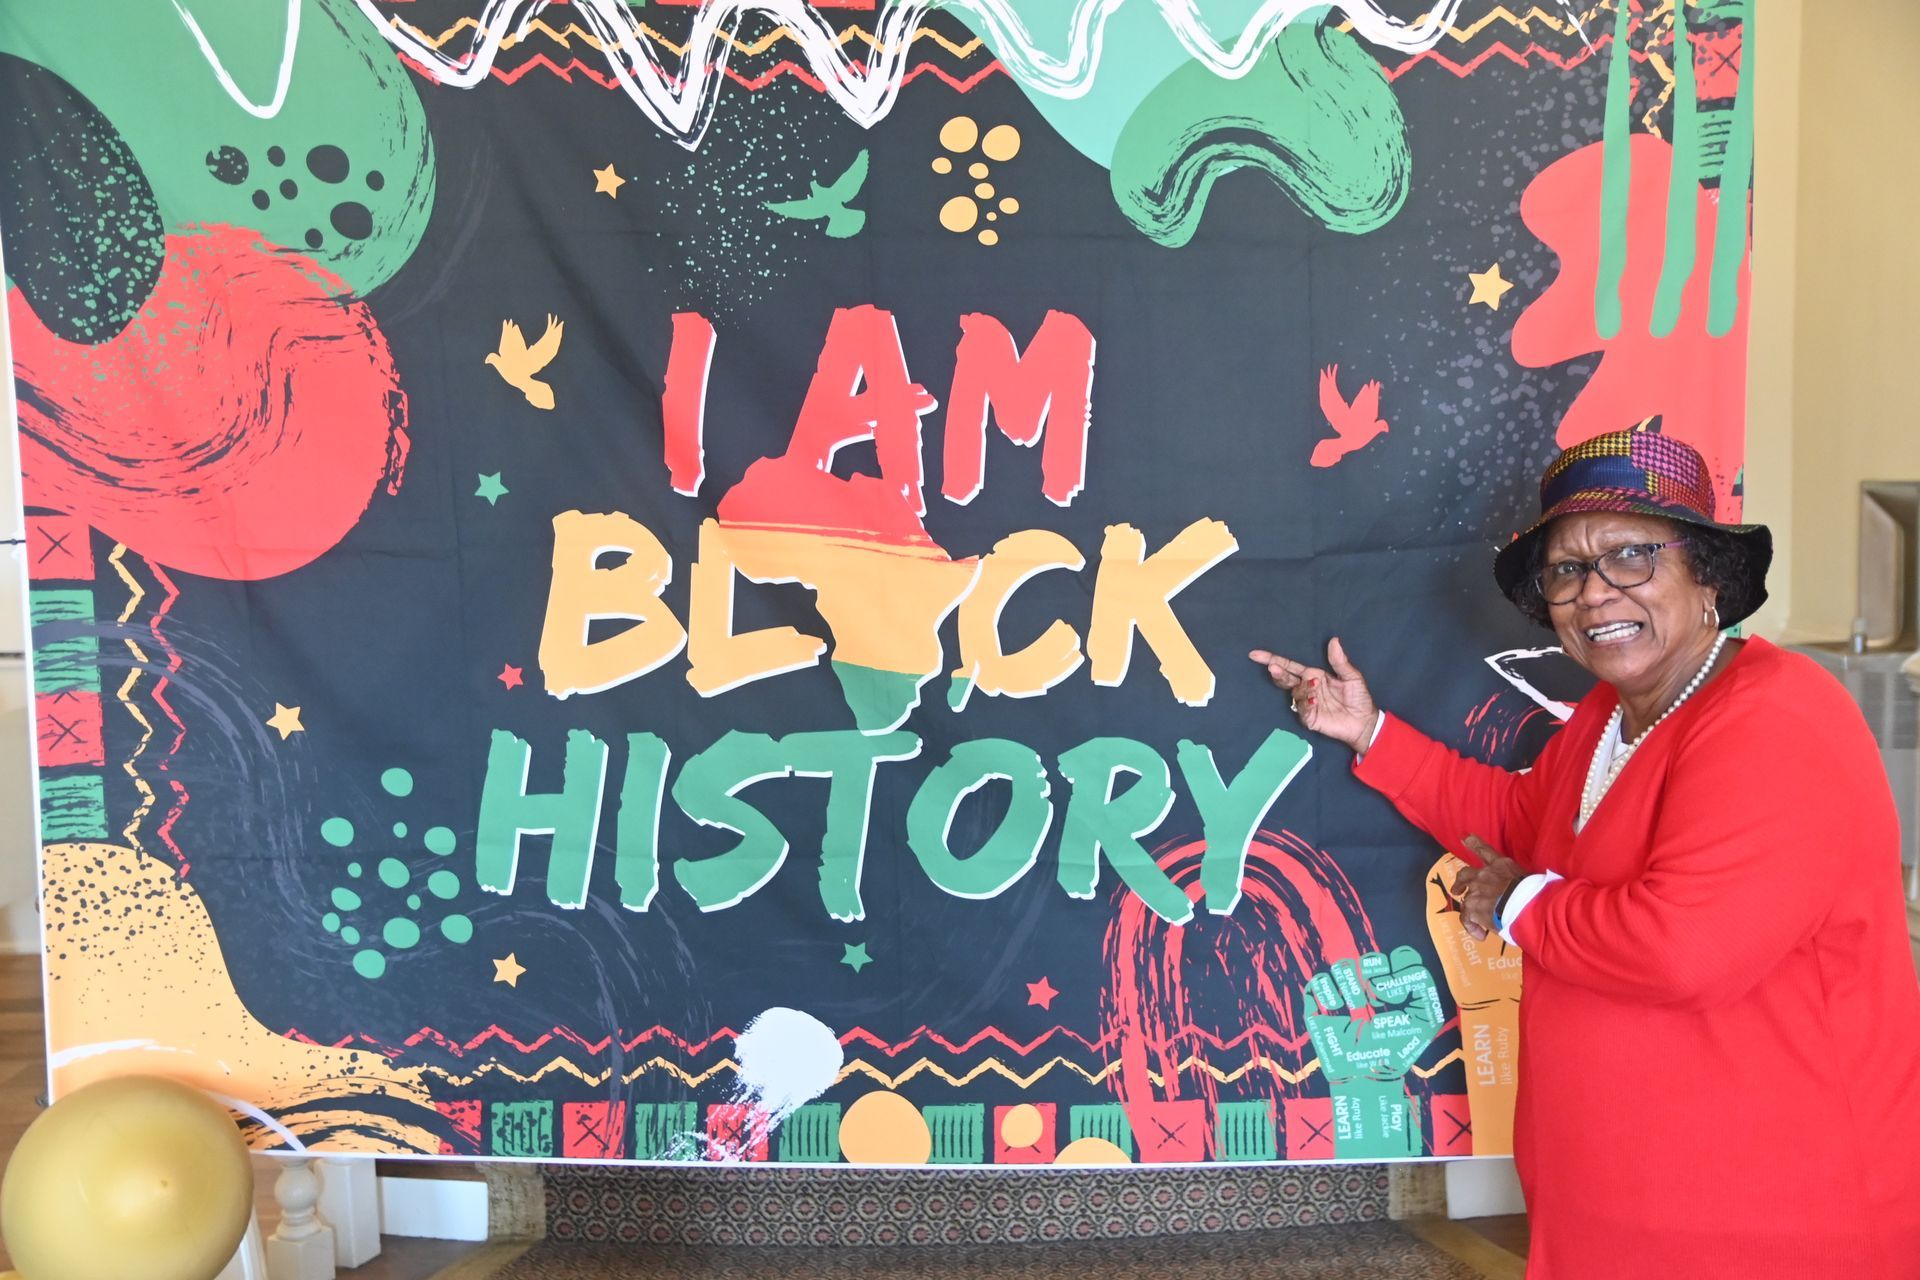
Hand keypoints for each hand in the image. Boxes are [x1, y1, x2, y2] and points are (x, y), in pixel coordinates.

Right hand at [1248, 637, 1377, 753]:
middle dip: (1278, 673)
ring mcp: (1307, 703)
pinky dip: (1307, 704)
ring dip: (1302, 689)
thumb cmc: (1359, 698)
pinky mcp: (1310, 718)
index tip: (1256, 654)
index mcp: (1314, 675)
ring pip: (1295, 693)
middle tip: (1273, 668)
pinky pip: (1302, 710)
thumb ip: (1340, 661)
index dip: (1273, 659)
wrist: (1365, 722)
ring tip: (1315, 688)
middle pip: (1285, 679)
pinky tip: (1315, 701)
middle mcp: (1307, 688)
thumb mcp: (1352, 677)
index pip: (1290, 665)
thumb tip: (1334, 640)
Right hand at [1302, 947, 1444, 1157]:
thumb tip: (1390, 976)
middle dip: (1373, 971)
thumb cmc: (1395, 1052)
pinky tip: (1336, 1009)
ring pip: (1342, 965)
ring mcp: (1343, 996)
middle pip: (1369, 958)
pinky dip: (1326, 991)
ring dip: (1350, 982)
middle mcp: (1369, 989)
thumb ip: (1422, 987)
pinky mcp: (1320, 1007)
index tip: (1397, 994)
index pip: (1398, 957)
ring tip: (1355, 1005)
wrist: (1366, 1079)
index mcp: (1395, 990)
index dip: (1399, 967)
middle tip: (1375, 998)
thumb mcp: (1425, 1021)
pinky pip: (1317, 982)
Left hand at [1451, 835, 1524, 940]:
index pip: (1485, 850)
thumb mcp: (1531, 879)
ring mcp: (1476, 890)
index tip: (1464, 837)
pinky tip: (1481, 936)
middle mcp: (1485, 874)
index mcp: (1502, 865)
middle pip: (1465, 874)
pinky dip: (1472, 927)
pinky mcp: (1473, 907)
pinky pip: (1467, 918)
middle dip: (1460, 882)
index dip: (1473, 843)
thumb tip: (1534, 891)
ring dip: (1469, 911)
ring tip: (1473, 924)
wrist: (1527, 904)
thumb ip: (1523, 882)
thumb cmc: (1536, 892)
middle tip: (1457, 890)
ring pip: (1465, 899)